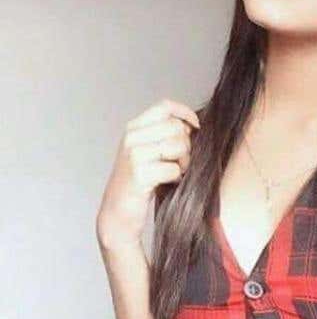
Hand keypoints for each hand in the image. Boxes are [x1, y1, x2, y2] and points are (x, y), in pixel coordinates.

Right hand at [95, 97, 199, 251]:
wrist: (118, 212)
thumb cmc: (140, 181)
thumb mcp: (148, 150)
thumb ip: (165, 134)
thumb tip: (193, 124)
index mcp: (134, 128)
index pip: (164, 106)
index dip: (185, 112)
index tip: (196, 125)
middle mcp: (131, 138)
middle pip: (176, 128)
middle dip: (186, 146)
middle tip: (179, 162)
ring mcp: (133, 155)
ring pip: (178, 146)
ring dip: (183, 163)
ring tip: (173, 173)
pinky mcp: (139, 174)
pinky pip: (173, 169)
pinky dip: (176, 178)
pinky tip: (167, 183)